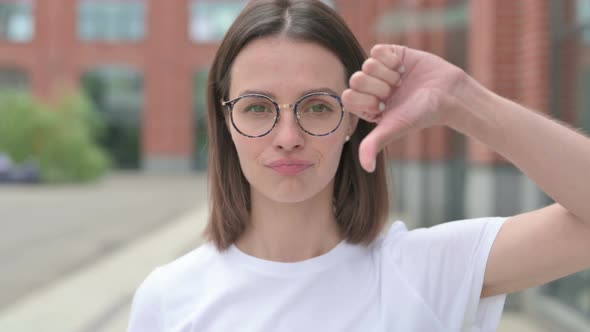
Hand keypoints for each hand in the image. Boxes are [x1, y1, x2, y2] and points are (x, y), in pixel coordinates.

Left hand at [342, 44, 467, 171]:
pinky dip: (391, 59)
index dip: (366, 99)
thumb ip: (374, 144)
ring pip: (367, 64)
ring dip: (388, 74)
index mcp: (365, 105)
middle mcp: (369, 88)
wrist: (448, 94)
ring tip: (401, 81)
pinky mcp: (390, 54)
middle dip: (379, 86)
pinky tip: (402, 68)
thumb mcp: (394, 128)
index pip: (348, 97)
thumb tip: (366, 168)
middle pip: (356, 79)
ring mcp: (379, 70)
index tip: (384, 105)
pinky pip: (377, 50)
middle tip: (395, 92)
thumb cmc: (421, 115)